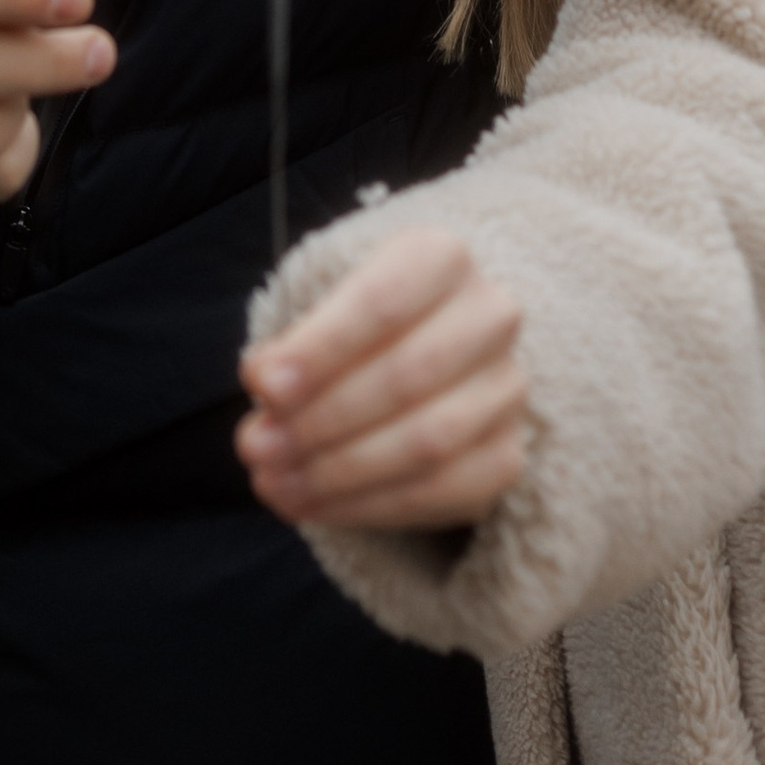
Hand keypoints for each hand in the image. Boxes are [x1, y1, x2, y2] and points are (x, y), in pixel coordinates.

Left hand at [236, 224, 528, 531]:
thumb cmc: (359, 330)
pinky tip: (314, 505)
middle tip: (257, 447)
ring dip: (339, 471)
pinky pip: (440, 493)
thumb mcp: (324, 314)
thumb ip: (294, 348)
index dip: (321, 349)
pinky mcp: (507, 455)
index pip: (383, 302)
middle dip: (322, 419)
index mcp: (443, 258)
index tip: (263, 388)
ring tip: (274, 482)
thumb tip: (264, 386)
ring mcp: (506, 389)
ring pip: (428, 441)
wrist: (422, 355)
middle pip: (406, 376)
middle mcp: (490, 315)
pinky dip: (368, 506)